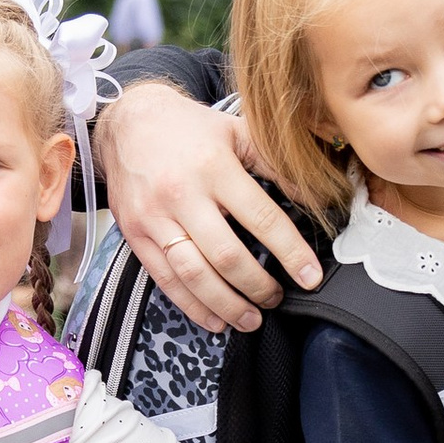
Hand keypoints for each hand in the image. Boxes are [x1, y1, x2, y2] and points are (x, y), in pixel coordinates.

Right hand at [99, 80, 321, 334]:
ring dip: (227, 304)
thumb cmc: (189, 129)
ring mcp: (155, 217)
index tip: (310, 276)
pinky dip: (192, 305)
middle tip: (276, 299)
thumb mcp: (237, 132)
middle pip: (226, 255)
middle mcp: (182, 194)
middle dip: (257, 286)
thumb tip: (314, 199)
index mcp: (214, 166)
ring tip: (251, 319)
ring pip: (193, 274)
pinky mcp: (136, 234)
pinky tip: (214, 319)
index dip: (290, 251)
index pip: (261, 217)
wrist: (128, 123)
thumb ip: (275, 164)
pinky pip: (165, 279)